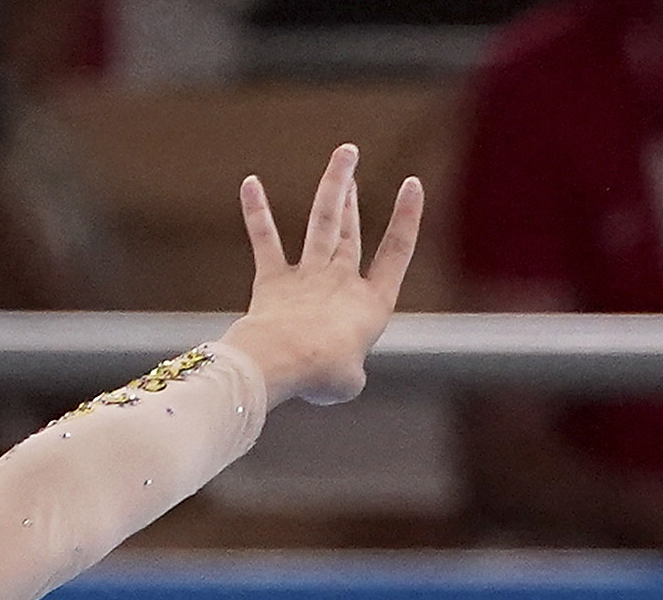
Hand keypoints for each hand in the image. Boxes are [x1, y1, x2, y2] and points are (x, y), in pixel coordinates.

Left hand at [218, 144, 423, 408]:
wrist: (285, 361)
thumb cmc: (323, 374)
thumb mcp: (349, 382)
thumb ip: (349, 370)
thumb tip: (336, 370)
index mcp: (372, 303)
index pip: (396, 252)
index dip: (406, 218)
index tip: (412, 185)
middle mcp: (342, 280)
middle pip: (350, 228)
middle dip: (351, 190)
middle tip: (350, 154)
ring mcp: (308, 276)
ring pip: (322, 220)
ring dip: (331, 185)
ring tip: (339, 156)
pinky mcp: (273, 280)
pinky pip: (266, 240)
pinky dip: (257, 212)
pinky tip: (250, 183)